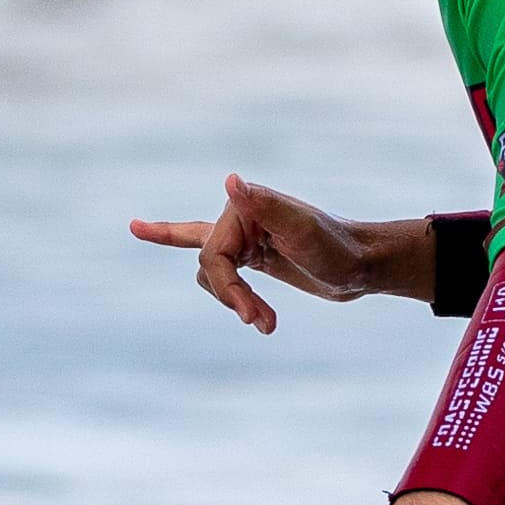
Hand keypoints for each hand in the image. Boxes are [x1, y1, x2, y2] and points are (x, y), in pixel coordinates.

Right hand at [129, 178, 424, 331]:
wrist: (365, 265)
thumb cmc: (338, 249)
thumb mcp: (304, 230)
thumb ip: (266, 206)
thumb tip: (231, 180)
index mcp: (247, 206)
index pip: (214, 257)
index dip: (230, 290)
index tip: (254, 317)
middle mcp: (240, 215)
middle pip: (210, 268)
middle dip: (234, 299)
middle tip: (263, 323)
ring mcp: (244, 235)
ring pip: (212, 275)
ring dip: (236, 302)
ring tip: (266, 323)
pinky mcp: (250, 253)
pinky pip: (212, 259)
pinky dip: (180, 247)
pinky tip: (139, 228)